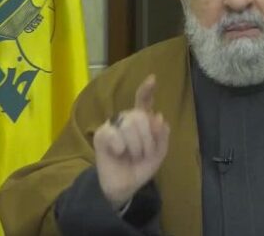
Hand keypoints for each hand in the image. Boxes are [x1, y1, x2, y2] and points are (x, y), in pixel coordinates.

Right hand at [92, 74, 169, 209]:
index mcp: (142, 120)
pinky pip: (115, 135)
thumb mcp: (159, 153)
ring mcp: (113, 125)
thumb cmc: (141, 166)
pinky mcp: (101, 134)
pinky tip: (119, 154)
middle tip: (144, 155)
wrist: (125, 186)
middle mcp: (127, 119)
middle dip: (148, 139)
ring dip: (137, 146)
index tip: (152, 79)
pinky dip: (121, 148)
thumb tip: (158, 116)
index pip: (144, 101)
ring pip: (130, 125)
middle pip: (141, 117)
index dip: (147, 90)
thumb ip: (162, 135)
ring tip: (133, 156)